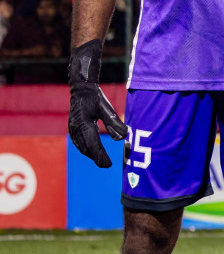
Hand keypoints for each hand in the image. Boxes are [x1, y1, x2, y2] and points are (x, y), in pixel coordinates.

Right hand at [67, 41, 126, 168]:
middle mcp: (77, 129)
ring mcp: (73, 128)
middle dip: (96, 158)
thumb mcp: (107, 109)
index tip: (109, 165)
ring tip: (100, 160)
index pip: (94, 146)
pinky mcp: (72, 126)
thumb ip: (114, 123)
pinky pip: (78, 141)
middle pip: (87, 149)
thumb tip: (122, 138)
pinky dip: (85, 148)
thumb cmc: (95, 98)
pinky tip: (90, 150)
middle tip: (107, 165)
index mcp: (85, 126)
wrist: (81, 88)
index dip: (101, 157)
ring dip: (90, 154)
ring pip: (81, 146)